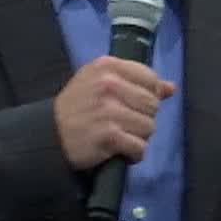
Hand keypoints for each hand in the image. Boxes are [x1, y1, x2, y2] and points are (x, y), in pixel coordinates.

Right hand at [52, 56, 175, 171]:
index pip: (150, 78)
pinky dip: (134, 154)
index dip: (148, 94)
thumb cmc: (77, 105)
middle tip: (124, 123)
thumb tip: (170, 88)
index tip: (133, 104)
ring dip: (138, 137)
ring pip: (149, 127)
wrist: (49, 133)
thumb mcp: (100, 82)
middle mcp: (109, 84)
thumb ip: (135, 81)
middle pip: (152, 104)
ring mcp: (109, 110)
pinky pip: (139, 147)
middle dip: (142, 117)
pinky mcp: (109, 135)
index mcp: (107, 66)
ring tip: (120, 136)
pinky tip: (121, 151)